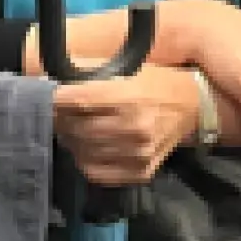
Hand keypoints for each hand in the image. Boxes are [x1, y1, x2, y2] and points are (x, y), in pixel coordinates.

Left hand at [53, 66, 200, 185]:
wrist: (191, 106)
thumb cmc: (155, 82)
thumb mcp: (126, 67)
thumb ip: (90, 70)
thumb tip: (54, 75)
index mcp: (128, 96)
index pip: (77, 101)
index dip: (56, 99)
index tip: (49, 96)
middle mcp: (133, 128)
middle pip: (76, 128)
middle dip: (60, 120)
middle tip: (57, 114)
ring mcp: (138, 154)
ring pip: (83, 152)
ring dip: (71, 140)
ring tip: (70, 129)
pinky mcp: (141, 172)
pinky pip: (97, 173)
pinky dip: (85, 160)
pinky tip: (85, 147)